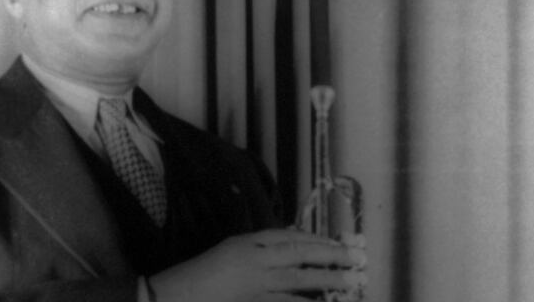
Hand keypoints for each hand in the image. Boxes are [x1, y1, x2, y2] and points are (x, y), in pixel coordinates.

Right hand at [149, 229, 365, 301]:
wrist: (179, 297)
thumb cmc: (203, 273)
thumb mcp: (231, 250)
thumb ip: (261, 246)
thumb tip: (291, 244)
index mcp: (247, 244)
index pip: (287, 237)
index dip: (315, 240)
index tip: (337, 243)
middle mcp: (254, 261)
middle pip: (298, 254)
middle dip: (329, 256)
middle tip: (355, 258)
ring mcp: (256, 286)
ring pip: (297, 280)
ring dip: (326, 281)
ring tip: (349, 282)